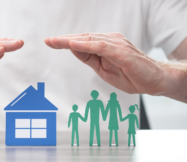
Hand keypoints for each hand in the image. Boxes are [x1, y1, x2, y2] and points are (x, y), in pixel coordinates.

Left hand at [45, 33, 168, 95]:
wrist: (155, 81)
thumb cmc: (130, 75)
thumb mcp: (103, 69)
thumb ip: (89, 58)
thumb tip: (73, 49)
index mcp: (105, 45)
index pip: (82, 41)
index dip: (65, 41)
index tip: (50, 42)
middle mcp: (110, 41)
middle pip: (83, 37)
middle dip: (64, 39)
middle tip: (48, 40)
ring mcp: (117, 45)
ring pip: (90, 39)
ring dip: (71, 40)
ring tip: (55, 41)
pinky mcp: (123, 52)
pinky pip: (101, 46)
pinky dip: (86, 45)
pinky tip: (73, 44)